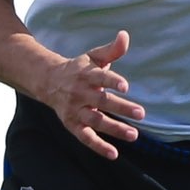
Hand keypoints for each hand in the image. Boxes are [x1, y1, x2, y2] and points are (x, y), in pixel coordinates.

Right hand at [43, 31, 143, 159]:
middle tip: (141, 114)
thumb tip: (125, 35)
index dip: (113, 81)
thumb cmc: (79, 69)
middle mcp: (80, 93)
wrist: (49, 81)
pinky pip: (85, 138)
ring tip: (134, 135)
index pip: (101, 78)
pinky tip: (114, 154)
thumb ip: (112, 50)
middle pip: (101, 101)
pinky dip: (98, 147)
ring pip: (95, 121)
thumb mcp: (94, 57)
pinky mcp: (73, 125)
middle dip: (121, 108)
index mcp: (86, 75)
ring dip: (114, 129)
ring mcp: (76, 110)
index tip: (126, 86)